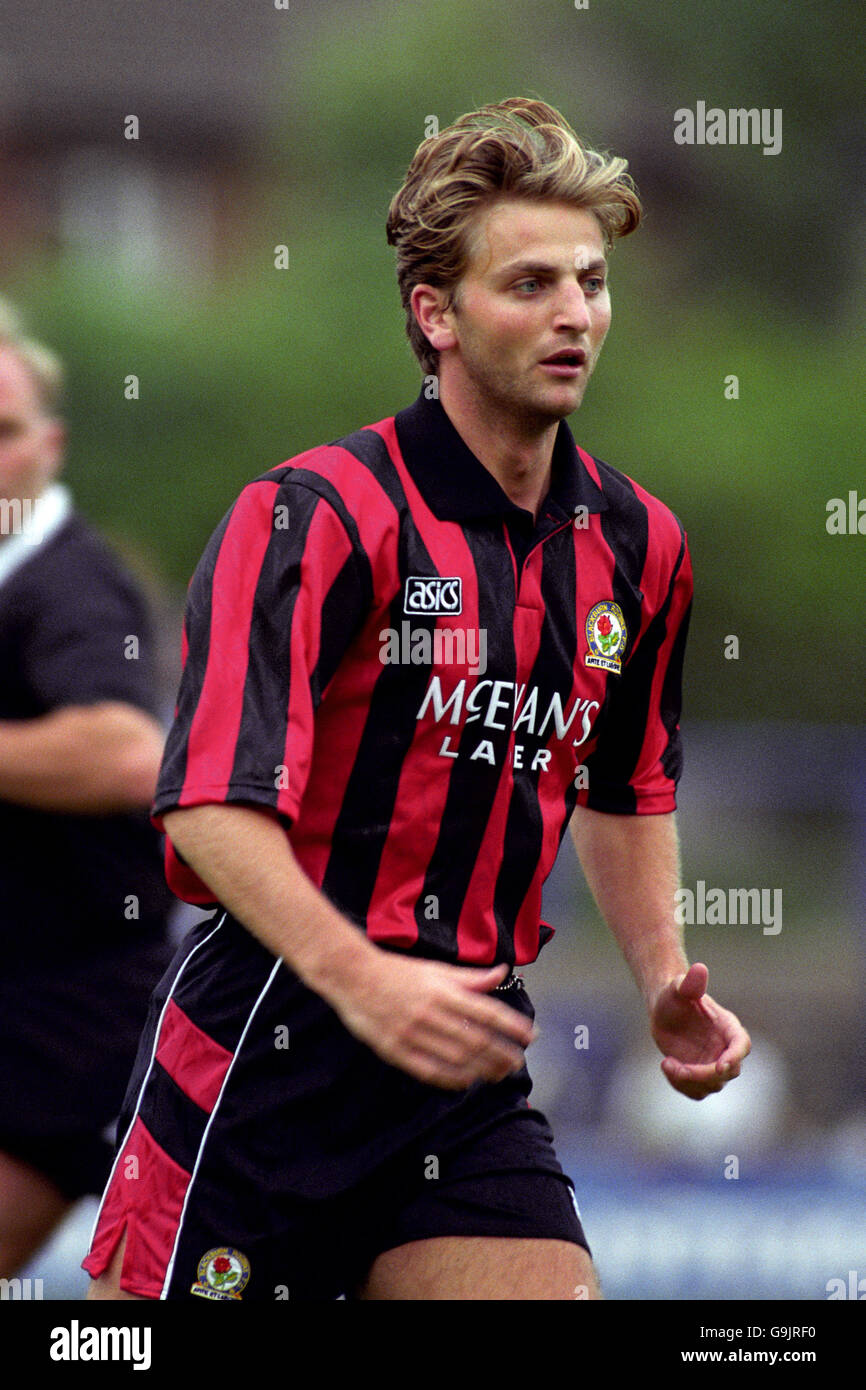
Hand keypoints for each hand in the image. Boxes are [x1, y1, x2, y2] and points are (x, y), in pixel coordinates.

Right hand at [328, 951, 536, 1090]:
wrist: (353, 976)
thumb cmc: (397, 971)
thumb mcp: (435, 969)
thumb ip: (470, 977)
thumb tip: (502, 972)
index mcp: (442, 990)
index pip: (486, 1011)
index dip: (511, 1026)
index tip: (529, 1035)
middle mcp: (430, 1012)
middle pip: (475, 1039)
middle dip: (501, 1053)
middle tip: (517, 1062)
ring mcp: (412, 1033)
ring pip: (456, 1058)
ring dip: (482, 1069)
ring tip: (498, 1074)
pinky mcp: (396, 1050)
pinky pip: (429, 1071)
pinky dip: (452, 1079)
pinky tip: (467, 1082)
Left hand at [650, 962, 750, 1099]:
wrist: (664, 1008)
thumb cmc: (675, 994)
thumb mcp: (679, 987)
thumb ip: (691, 982)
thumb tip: (699, 968)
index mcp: (727, 1027)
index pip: (741, 1045)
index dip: (735, 1057)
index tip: (720, 1066)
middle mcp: (725, 1048)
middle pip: (728, 1071)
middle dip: (704, 1074)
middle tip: (676, 1066)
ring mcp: (713, 1063)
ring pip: (713, 1085)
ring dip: (690, 1082)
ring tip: (667, 1064)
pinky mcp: (699, 1075)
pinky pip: (697, 1091)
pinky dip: (683, 1086)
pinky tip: (666, 1066)